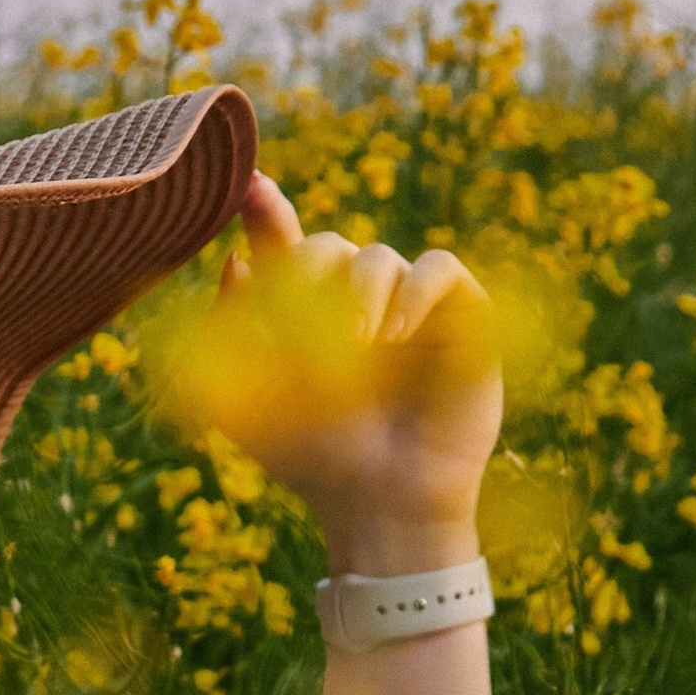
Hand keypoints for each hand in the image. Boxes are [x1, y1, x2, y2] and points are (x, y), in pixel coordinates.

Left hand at [219, 174, 502, 578]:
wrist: (378, 507)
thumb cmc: (314, 462)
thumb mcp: (249, 404)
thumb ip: (232, 334)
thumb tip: (234, 259)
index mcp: (309, 315)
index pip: (285, 249)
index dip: (266, 212)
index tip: (246, 188)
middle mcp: (359, 302)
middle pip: (329, 247)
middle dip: (307, 273)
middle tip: (301, 324)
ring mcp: (411, 307)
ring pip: (379, 256)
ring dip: (359, 293)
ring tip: (355, 347)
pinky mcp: (463, 317)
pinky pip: (439, 268)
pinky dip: (413, 291)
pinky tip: (392, 336)